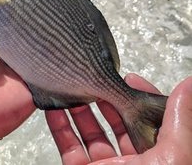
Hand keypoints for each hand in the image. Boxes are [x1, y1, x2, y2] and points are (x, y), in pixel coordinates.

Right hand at [46, 74, 191, 163]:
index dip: (137, 96)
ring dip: (80, 109)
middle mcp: (131, 161)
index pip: (147, 118)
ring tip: (73, 88)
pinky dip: (60, 127)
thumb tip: (189, 85)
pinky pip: (68, 146)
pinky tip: (55, 110)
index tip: (127, 77)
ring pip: (90, 131)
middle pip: (115, 121)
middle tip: (95, 79)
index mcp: (157, 156)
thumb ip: (178, 121)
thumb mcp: (173, 158)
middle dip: (105, 98)